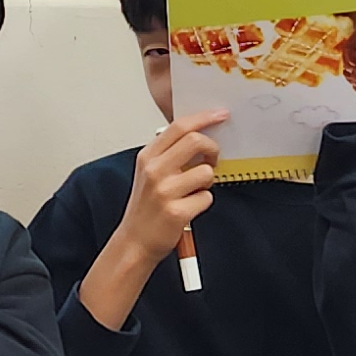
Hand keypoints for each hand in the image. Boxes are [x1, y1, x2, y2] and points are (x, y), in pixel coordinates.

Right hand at [116, 110, 226, 263]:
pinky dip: (202, 202)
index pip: (179, 126)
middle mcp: (154, 170)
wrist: (134, 241)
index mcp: (147, 157)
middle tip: (212, 160)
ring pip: (206, 172)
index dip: (204, 118)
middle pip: (195, 141)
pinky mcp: (176, 211)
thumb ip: (169, 153)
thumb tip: (199, 134)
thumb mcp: (148, 172)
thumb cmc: (146, 207)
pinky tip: (189, 208)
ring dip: (207, 182)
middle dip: (212, 149)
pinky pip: (206, 197)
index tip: (220, 115)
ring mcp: (164, 191)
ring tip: (193, 192)